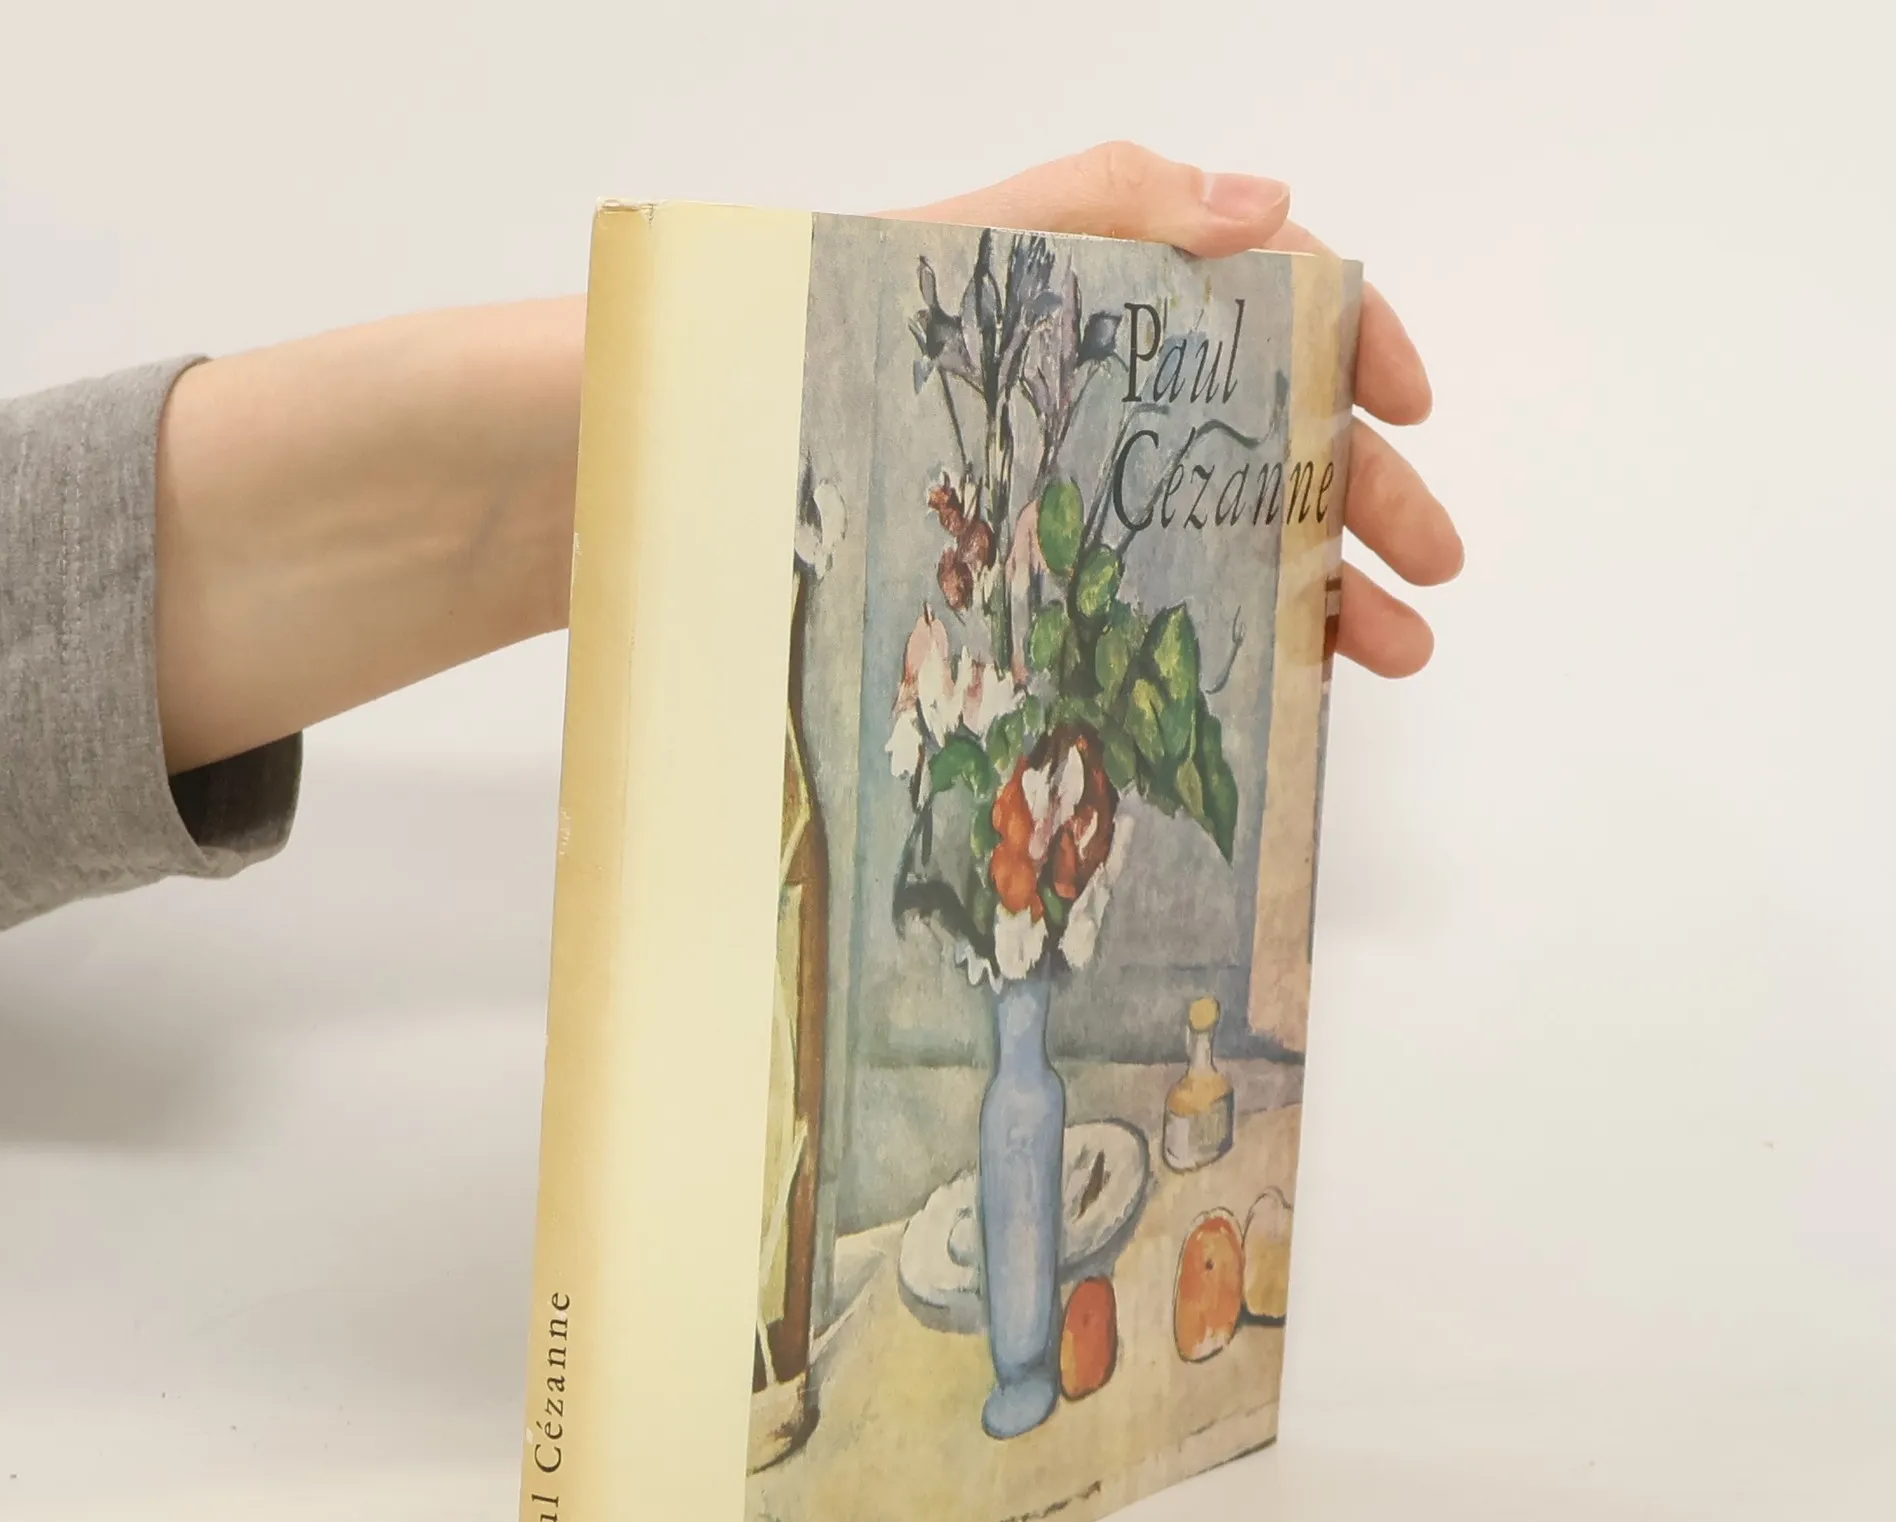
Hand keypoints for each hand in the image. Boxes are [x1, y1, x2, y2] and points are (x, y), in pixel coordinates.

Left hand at [890, 143, 1460, 677]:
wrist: (737, 442)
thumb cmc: (843, 330)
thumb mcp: (971, 240)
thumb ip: (1109, 199)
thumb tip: (1271, 207)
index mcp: (1126, 304)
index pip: (1278, 302)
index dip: (1358, 344)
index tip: (1407, 405)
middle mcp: (1128, 402)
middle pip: (1281, 436)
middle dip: (1371, 497)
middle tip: (1434, 568)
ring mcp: (1097, 494)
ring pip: (1241, 533)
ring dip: (1332, 587)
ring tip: (1396, 651)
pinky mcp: (1057, 574)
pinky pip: (1171, 605)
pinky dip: (1244, 634)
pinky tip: (1297, 673)